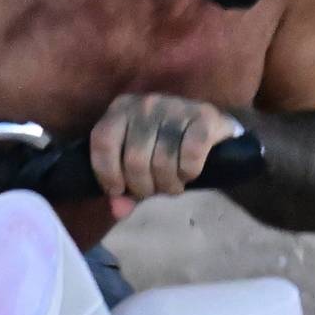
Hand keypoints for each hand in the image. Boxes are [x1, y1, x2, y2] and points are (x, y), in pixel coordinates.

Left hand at [89, 95, 244, 220]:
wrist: (211, 128)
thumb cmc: (165, 145)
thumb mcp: (137, 161)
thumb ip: (124, 186)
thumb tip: (119, 210)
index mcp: (122, 108)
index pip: (103, 142)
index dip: (107, 173)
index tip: (118, 190)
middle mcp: (146, 104)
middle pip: (135, 159)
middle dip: (144, 186)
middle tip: (154, 190)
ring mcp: (176, 107)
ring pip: (163, 161)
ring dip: (169, 184)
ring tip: (173, 184)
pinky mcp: (204, 116)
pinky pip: (191, 155)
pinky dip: (189, 172)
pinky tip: (189, 173)